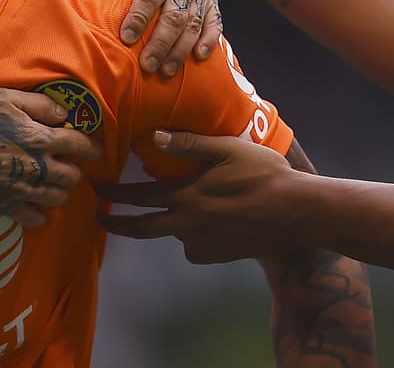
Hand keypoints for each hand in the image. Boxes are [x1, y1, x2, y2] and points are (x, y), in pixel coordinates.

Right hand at [0, 88, 100, 227]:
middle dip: (75, 170)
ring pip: (57, 197)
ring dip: (60, 191)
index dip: (91, 147)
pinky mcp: (5, 205)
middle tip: (70, 166)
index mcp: (41, 138)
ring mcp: (22, 189)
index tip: (96, 149)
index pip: (79, 144)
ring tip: (55, 185)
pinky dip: (40, 216)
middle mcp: (38, 167)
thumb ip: (40, 105)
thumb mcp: (7, 98)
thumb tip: (64, 114)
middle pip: (71, 175)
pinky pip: (32, 218)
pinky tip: (38, 210)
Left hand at [98, 130, 302, 262]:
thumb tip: (154, 138)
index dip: (115, 194)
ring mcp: (203, 244)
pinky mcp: (217, 256)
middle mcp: (188, 224)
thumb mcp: (228, 149)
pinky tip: (213, 219)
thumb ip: (190, 145)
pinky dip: (195, 233)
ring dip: (171, 221)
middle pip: (143, 229)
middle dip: (119, 223)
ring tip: (188, 204)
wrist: (296, 214)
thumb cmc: (264, 174)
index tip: (97, 191)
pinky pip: (195, 245)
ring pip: (175, 232)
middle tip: (101, 219)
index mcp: (187, 196)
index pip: (140, 197)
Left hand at [101, 0, 220, 75]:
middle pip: (175, 14)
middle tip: (147, 65)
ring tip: (166, 70)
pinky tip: (200, 56)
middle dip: (161, 42)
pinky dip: (210, 39)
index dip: (139, 17)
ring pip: (194, 22)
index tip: (126, 38)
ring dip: (181, 49)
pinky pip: (215, 20)